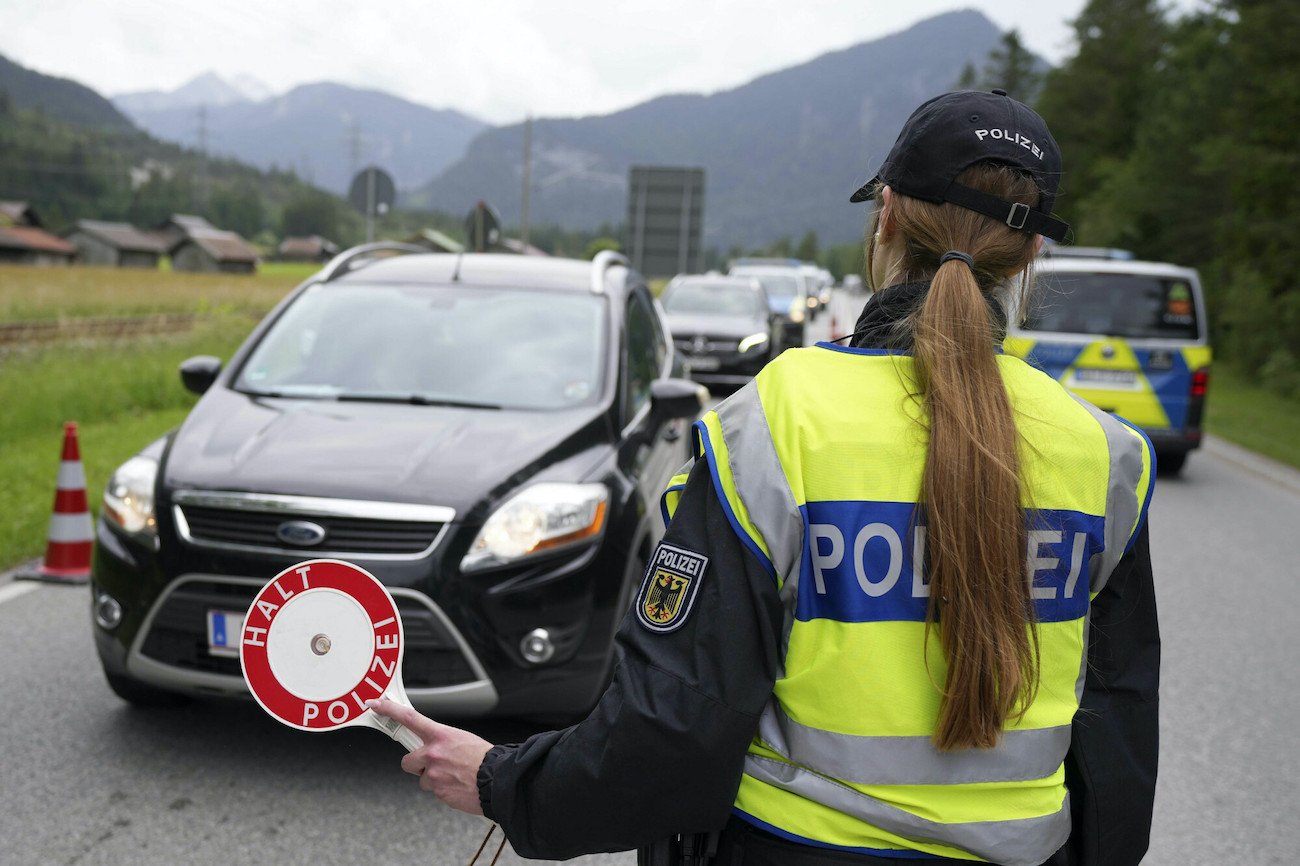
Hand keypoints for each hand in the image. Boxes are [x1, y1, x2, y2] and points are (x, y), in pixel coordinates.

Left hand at [367, 698, 492, 814]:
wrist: (497, 780)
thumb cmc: (484, 758)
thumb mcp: (462, 739)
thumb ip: (442, 742)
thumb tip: (434, 748)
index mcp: (440, 735)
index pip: (409, 718)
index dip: (389, 710)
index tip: (375, 704)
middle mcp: (433, 753)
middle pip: (407, 761)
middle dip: (416, 765)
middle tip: (432, 765)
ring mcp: (433, 774)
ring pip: (422, 778)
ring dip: (433, 779)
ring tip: (453, 776)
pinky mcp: (437, 792)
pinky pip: (434, 790)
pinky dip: (443, 789)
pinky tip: (457, 785)